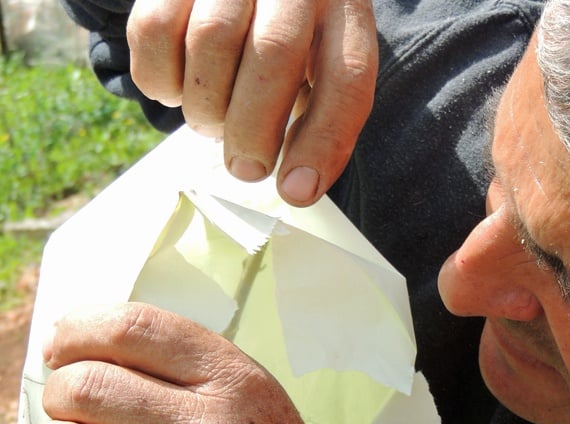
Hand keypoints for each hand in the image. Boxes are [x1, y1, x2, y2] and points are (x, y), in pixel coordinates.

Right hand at [126, 0, 377, 205]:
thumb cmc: (289, 43)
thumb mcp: (320, 73)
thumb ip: (317, 121)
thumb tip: (297, 186)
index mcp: (342, 8)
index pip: (347, 77)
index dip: (322, 143)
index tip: (296, 191)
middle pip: (274, 53)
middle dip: (254, 129)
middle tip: (246, 167)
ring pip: (211, 41)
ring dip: (207, 107)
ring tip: (213, 121)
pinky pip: (155, 31)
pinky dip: (162, 79)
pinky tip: (180, 87)